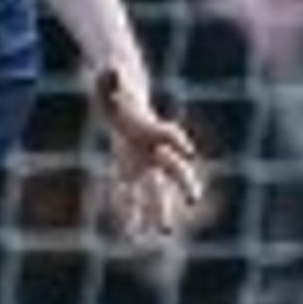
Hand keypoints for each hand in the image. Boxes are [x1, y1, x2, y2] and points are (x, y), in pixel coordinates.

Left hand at [93, 66, 207, 243]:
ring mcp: (143, 162)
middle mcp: (153, 149)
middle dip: (185, 184)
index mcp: (150, 127)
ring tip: (163, 233)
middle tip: (194, 200)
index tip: (187, 151)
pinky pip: (130, 193)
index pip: (169, 135)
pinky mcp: (127, 169)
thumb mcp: (108, 83)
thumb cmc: (116, 91)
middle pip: (175, 169)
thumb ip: (109, 79)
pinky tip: (128, 232)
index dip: (177, 140)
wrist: (122, 101)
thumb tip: (110, 70)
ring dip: (159, 210)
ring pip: (156, 189)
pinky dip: (129, 210)